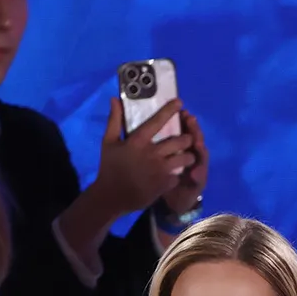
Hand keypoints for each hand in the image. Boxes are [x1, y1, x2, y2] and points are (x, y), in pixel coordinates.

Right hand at [93, 97, 200, 217]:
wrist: (111, 196)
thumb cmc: (109, 167)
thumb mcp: (108, 142)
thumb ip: (114, 120)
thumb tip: (115, 99)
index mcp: (138, 141)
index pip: (157, 121)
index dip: (170, 110)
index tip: (180, 102)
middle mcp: (152, 153)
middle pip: (180, 141)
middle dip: (187, 139)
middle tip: (187, 139)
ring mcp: (160, 169)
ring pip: (185, 158)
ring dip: (188, 156)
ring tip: (187, 156)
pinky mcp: (164, 184)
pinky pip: (179, 175)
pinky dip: (179, 173)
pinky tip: (177, 172)